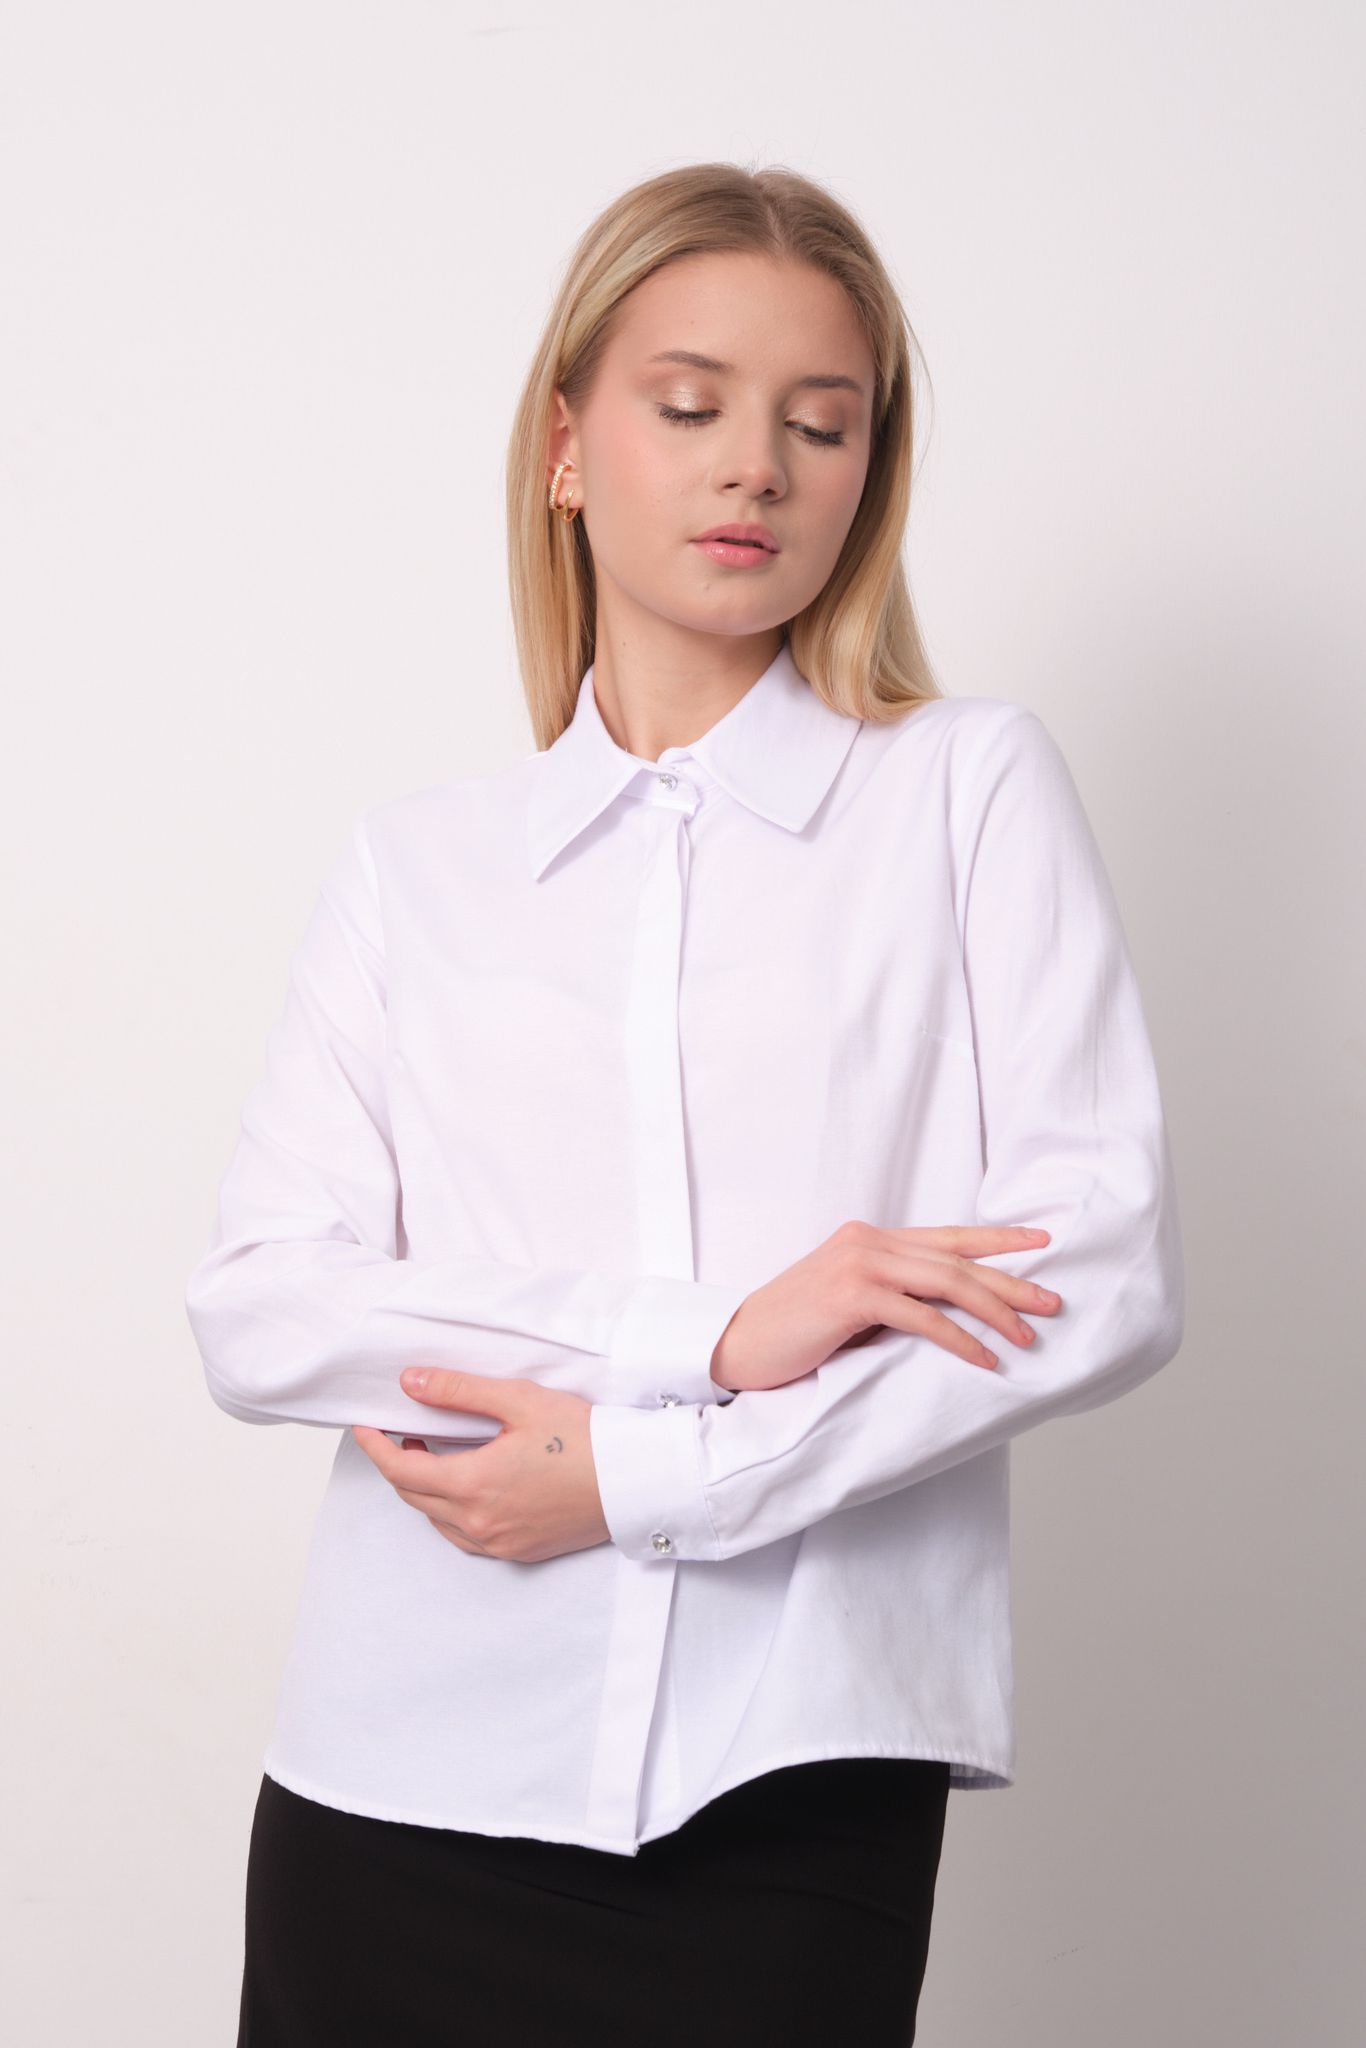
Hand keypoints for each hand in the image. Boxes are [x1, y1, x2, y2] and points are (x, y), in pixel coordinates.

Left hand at [350, 1370, 610, 1563]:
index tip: (363, 1427)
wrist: (634, 1481)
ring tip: (433, 1456)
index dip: (374, 1447)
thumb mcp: (519, 1401)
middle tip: (401, 1432)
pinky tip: (466, 1489)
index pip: (400, 1471)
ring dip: (424, 1490)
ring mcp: (499, 1543)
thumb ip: (459, 1391)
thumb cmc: (584, 1438)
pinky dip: (450, 1513)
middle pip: (414, 1497)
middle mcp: (478, 1523)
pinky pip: (464, 1537)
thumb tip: (410, 1383)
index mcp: (472, 1485)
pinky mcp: (518, 1552)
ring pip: (437, 1521)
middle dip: (398, 1464)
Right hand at [710, 1221, 1061, 1393]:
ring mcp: (858, 1264)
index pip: (947, 1236)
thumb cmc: (795, 1333)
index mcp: (869, 1238)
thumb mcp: (850, 1303)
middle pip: (956, 1259)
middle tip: (1052, 1302)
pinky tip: (984, 1358)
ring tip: (1027, 1335)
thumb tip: (949, 1313)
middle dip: (1011, 1281)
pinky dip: (958, 1339)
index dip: (998, 1239)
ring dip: (994, 1311)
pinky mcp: (851, 1295)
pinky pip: (921, 1317)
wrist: (738, 1344)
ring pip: (946, 1282)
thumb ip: (893, 1294)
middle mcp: (867, 1241)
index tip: (1043, 1241)